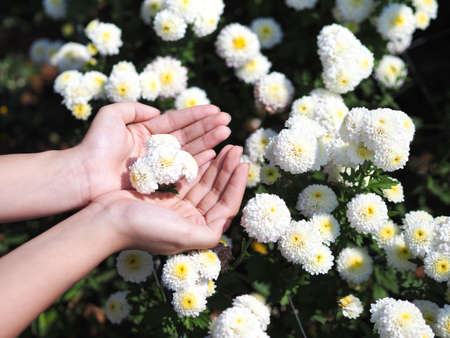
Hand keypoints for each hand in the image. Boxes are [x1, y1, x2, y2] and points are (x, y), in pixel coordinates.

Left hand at [78, 102, 230, 201]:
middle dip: (208, 127)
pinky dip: (198, 160)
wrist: (86, 175)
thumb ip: (134, 108)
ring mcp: (159, 163)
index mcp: (146, 131)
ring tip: (226, 133)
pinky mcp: (159, 179)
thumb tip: (157, 111)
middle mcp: (156, 147)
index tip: (216, 110)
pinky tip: (213, 153)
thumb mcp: (112, 115)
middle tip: (228, 121)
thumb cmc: (96, 145)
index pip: (177, 120)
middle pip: (187, 134)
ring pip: (188, 149)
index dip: (197, 115)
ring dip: (208, 141)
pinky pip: (183, 168)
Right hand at [94, 146, 247, 253]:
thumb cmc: (144, 228)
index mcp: (197, 232)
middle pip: (217, 192)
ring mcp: (179, 207)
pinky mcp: (167, 195)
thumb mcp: (182, 236)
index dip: (237, 185)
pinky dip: (200, 164)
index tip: (244, 163)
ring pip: (205, 183)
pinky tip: (210, 151)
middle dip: (228, 170)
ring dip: (217, 165)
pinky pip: (189, 177)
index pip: (226, 206)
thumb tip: (226, 226)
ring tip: (228, 146)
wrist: (106, 220)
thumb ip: (208, 235)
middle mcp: (191, 220)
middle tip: (236, 148)